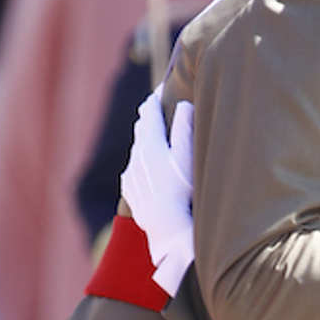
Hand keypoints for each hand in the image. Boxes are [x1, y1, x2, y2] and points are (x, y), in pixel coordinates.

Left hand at [120, 88, 196, 294]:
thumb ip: (186, 129)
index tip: (161, 88)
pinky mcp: (131, 191)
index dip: (155, 99)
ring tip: (152, 132)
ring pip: (137, 149)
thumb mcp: (188, 158)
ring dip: (144, 138)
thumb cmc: (183, 192)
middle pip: (141, 130)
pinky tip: (144, 164)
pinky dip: (140, 160)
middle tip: (154, 105)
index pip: (150, 114)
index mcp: (151, 145)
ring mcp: (132, 175)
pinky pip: (133, 168)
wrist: (167, 230)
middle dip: (148, 116)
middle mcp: (137, 157)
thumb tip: (183, 104)